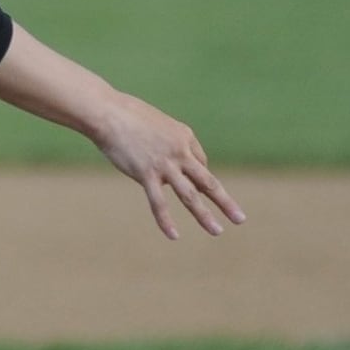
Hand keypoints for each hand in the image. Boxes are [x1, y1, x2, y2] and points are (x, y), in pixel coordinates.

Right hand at [92, 93, 247, 240]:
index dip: (197, 177)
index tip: (188, 183)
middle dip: (225, 201)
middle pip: (208, 181)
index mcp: (185, 136)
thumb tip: (176, 166)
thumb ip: (170, 143)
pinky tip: (174, 236)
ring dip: (204, 215)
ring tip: (217, 231)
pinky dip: (166, 221)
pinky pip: (159, 202)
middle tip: (240, 218)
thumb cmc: (129, 117)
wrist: (108, 112)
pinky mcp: (146, 173)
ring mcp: (164, 164)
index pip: (201, 164)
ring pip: (190, 195)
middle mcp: (180, 151)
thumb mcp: (158, 125)